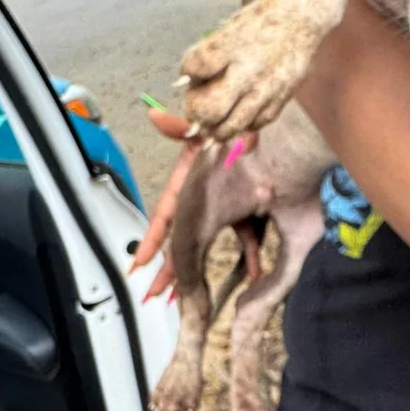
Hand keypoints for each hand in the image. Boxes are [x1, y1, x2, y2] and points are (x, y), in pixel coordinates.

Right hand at [129, 109, 259, 299]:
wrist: (271, 141)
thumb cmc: (233, 135)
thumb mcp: (207, 133)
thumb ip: (182, 126)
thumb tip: (155, 114)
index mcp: (189, 185)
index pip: (166, 214)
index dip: (152, 239)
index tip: (138, 262)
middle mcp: (205, 200)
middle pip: (184, 238)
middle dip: (171, 267)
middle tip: (157, 293)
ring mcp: (228, 208)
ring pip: (214, 243)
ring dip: (208, 267)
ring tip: (197, 296)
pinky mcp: (251, 213)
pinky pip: (249, 238)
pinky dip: (250, 257)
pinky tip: (253, 275)